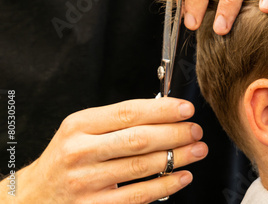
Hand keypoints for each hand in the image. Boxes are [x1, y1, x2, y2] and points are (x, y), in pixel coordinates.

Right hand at [4, 98, 207, 202]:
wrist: (34, 197)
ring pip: (143, 166)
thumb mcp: (81, 131)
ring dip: (178, 157)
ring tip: (198, 150)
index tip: (186, 109)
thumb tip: (164, 114)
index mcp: (80, 125)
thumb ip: (116, 121)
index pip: (129, 112)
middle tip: (196, 130)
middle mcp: (81, 152)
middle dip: (175, 133)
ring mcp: (87, 182)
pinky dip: (166, 185)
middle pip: (139, 138)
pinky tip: (182, 176)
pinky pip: (139, 195)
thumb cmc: (66, 159)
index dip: (163, 109)